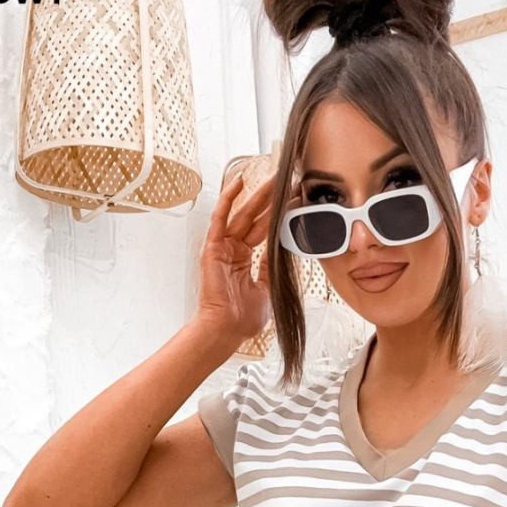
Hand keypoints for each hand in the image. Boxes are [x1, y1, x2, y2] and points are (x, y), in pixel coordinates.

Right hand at [196, 171, 276, 341]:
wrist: (226, 329)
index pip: (264, 231)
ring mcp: (222, 247)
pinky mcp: (213, 247)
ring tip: (273, 178)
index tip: (294, 200)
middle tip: (287, 180)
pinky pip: (220, 218)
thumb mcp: (267, 289)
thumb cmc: (242, 318)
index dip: (279, 215)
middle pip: (255, 218)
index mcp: (244, 260)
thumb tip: (282, 248)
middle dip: (271, 199)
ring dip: (257, 195)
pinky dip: (228, 199)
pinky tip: (238, 182)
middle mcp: (233, 250)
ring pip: (242, 214)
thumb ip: (272, 266)